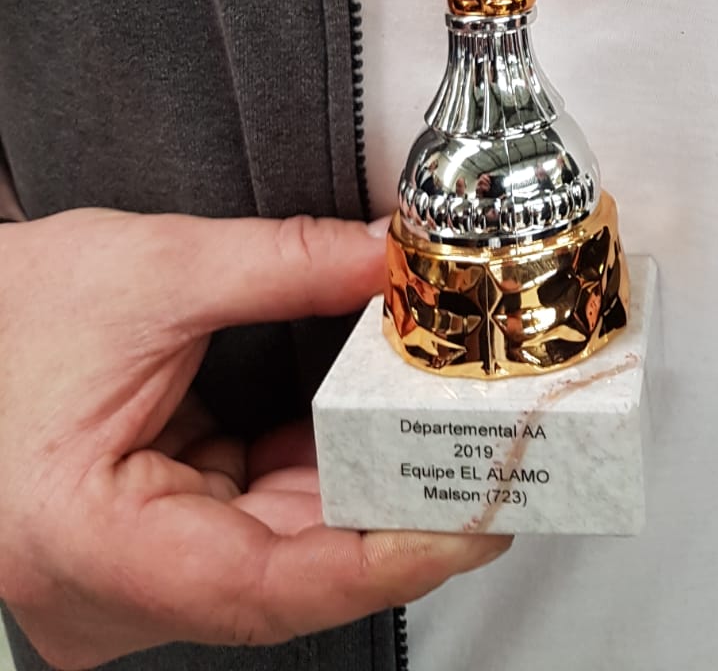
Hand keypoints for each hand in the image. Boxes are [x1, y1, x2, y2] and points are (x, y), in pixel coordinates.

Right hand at [0, 209, 510, 667]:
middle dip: (397, 510)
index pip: (273, 583)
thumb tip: (388, 261)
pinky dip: (311, 473)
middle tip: (490, 456)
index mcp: (94, 544)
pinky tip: (364, 427)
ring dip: (359, 487)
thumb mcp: (149, 270)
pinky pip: (249, 525)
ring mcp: (127, 576)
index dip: (392, 554)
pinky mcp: (145, 545)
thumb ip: (284, 263)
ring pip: (277, 551)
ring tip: (440, 430)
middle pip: (288, 571)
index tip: (477, 512)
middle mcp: (110, 590)